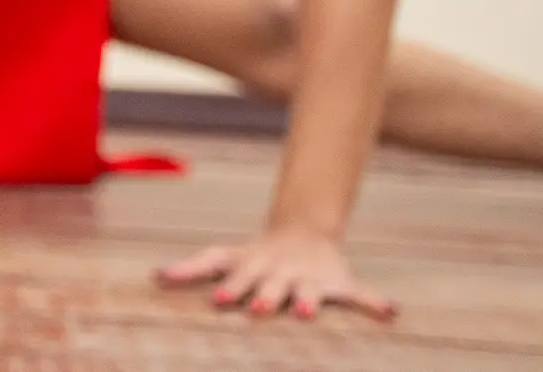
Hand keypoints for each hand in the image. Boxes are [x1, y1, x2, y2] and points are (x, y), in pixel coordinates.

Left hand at [155, 227, 396, 320]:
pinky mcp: (338, 284)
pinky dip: (376, 302)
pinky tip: (392, 312)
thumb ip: (190, 268)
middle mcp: (281, 274)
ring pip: (311, 292)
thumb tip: (154, 275)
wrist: (302, 231)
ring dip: (309, 302)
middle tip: (259, 309)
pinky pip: (362, 294)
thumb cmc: (254, 255)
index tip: (217, 300)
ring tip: (309, 314)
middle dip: (266, 298)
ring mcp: (310, 280)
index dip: (229, 290)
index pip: (238, 280)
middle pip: (272, 287)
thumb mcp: (224, 256)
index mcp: (253, 269)